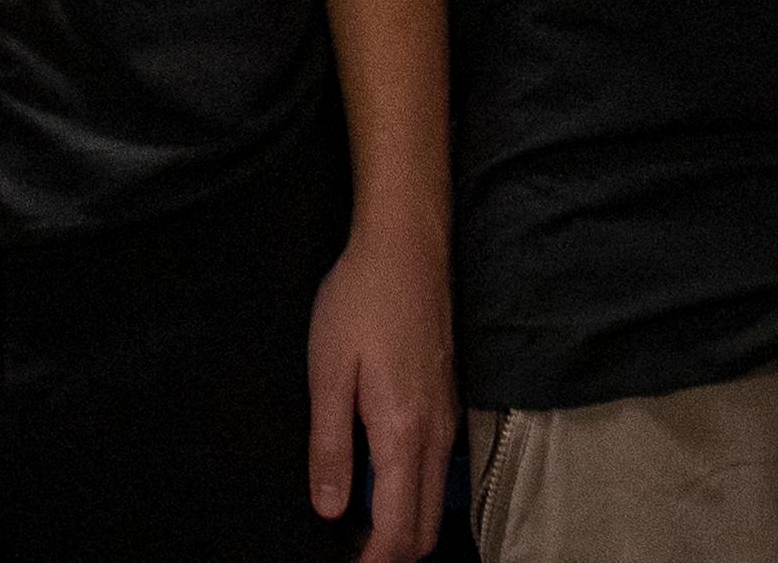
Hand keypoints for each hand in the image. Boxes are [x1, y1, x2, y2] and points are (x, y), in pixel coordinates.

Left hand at [304, 204, 455, 560]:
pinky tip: (375, 478)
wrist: (406, 246)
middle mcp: (435, 436)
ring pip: (435, 502)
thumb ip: (330, 446)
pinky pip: (436, 471)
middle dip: (390, 553)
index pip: (399, 530)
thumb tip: (331, 509)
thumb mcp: (328, 372)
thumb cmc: (360, 301)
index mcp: (403, 433)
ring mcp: (448, 420)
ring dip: (401, 526)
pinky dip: (412, 495)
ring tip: (354, 521)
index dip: (372, 562)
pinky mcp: (448, 403)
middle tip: (346, 550)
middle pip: (425, 529)